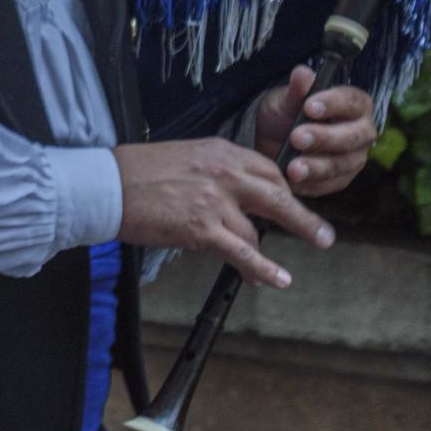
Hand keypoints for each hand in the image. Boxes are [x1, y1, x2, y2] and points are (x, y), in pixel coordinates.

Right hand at [113, 137, 334, 288]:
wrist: (107, 185)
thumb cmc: (136, 172)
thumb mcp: (184, 157)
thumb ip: (214, 171)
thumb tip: (233, 194)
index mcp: (219, 151)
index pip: (267, 170)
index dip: (284, 192)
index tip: (291, 206)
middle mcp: (224, 172)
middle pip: (279, 196)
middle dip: (304, 220)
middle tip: (323, 237)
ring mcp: (215, 200)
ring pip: (257, 230)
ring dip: (266, 253)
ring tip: (272, 272)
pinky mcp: (202, 227)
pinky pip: (243, 252)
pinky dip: (263, 269)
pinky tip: (276, 280)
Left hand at [254, 65, 378, 196]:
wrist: (272, 142)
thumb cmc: (285, 113)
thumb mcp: (285, 99)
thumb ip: (296, 90)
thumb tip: (302, 73)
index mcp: (354, 104)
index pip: (352, 101)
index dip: (333, 103)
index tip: (309, 106)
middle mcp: (362, 132)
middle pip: (352, 136)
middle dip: (324, 138)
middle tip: (296, 138)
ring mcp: (354, 158)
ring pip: (342, 164)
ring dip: (316, 166)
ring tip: (293, 167)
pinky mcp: (341, 180)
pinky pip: (330, 184)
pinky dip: (311, 183)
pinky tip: (293, 181)